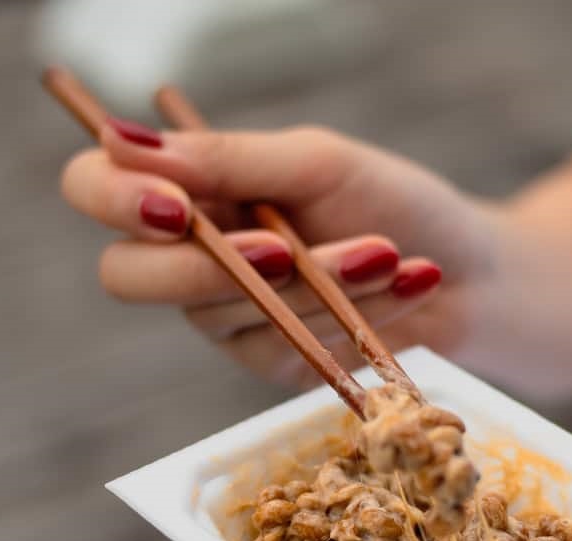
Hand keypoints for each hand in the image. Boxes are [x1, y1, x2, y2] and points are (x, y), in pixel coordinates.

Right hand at [59, 118, 501, 387]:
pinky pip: (278, 349)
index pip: (96, 189)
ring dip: (311, 283)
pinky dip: (345, 315)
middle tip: (285, 251)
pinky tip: (404, 286)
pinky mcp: (272, 366)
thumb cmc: (396, 203)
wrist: (475, 275)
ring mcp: (228, 320)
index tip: (174, 204)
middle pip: (129, 276)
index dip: (112, 198)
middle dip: (210, 268)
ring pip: (220, 315)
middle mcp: (191, 258)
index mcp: (193, 190)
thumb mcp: (320, 164)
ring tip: (388, 252)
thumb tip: (125, 143)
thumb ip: (230, 159)